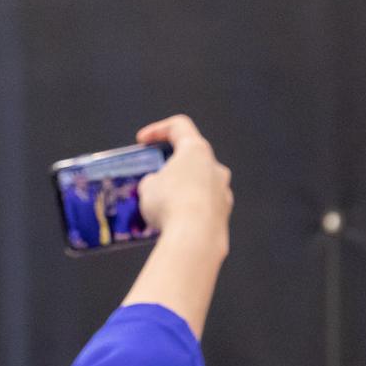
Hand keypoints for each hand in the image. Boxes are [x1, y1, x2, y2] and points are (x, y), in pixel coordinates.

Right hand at [135, 115, 231, 252]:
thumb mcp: (147, 187)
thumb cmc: (169, 204)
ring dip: (180, 190)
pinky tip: (172, 223)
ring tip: (159, 206)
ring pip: (198, 184)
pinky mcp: (223, 214)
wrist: (195, 238)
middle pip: (191, 158)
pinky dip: (188, 210)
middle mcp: (214, 167)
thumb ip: (152, 180)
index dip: (157, 130)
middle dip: (170, 166)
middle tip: (152, 179)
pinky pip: (202, 206)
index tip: (142, 140)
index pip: (179, 127)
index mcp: (196, 150)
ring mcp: (222, 190)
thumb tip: (157, 186)